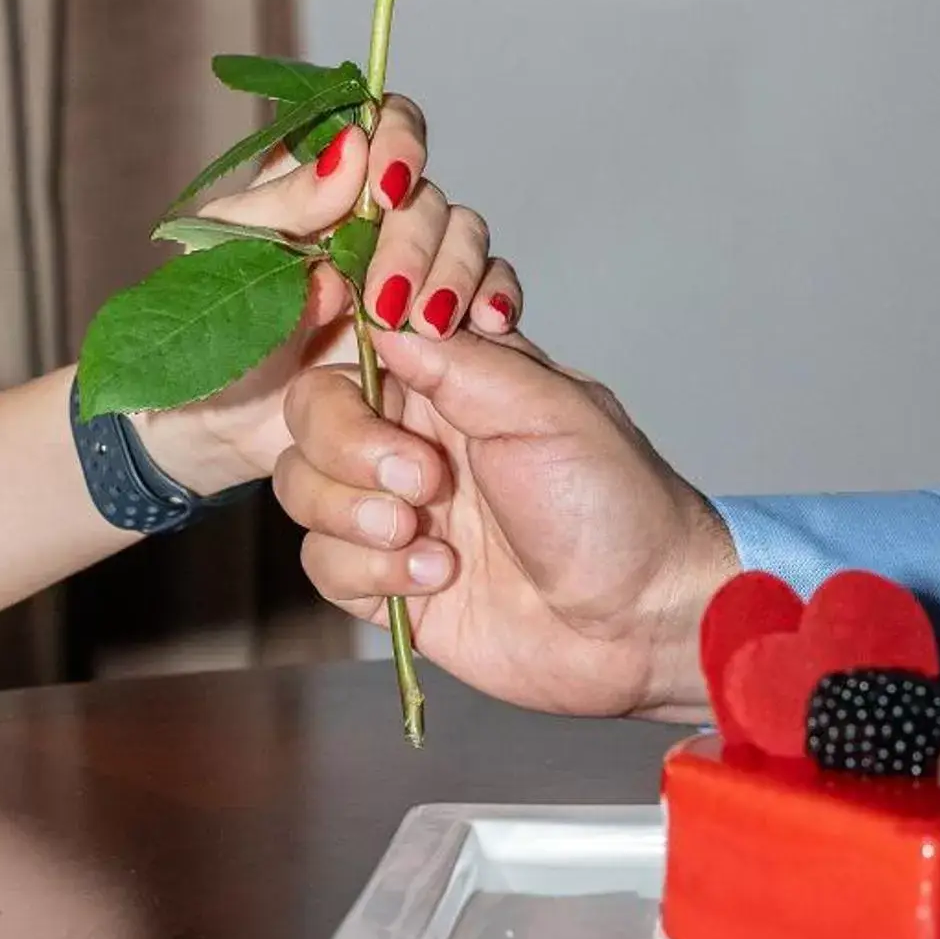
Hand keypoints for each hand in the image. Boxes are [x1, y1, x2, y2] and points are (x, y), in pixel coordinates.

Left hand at [133, 98, 519, 497]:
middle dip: (414, 244)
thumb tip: (351, 151)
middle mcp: (375, 220)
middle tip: (384, 302)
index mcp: (323, 185)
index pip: (383, 127)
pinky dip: (496, 299)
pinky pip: (490, 291)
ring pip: (465, 237)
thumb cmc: (211, 331)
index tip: (386, 189)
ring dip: (453, 274)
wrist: (224, 427)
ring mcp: (412, 270)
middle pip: (427, 194)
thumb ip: (288, 202)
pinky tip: (484, 323)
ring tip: (423, 328)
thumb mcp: (227, 258)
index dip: (398, 142)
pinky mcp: (440, 323)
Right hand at [274, 329, 737, 718]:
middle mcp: (412, 434)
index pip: (360, 331)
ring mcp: (392, 507)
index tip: (376, 365)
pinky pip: (320, 560)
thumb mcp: (548, 411)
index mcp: (453, 377)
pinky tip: (438, 578)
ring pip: (303, 485)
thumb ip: (460, 360)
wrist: (636, 624)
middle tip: (424, 480)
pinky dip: (373, 573)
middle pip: (311, 408)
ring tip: (430, 536)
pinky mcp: (381, 579)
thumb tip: (383, 314)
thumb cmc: (616, 507)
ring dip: (356, 513)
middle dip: (352, 446)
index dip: (349, 342)